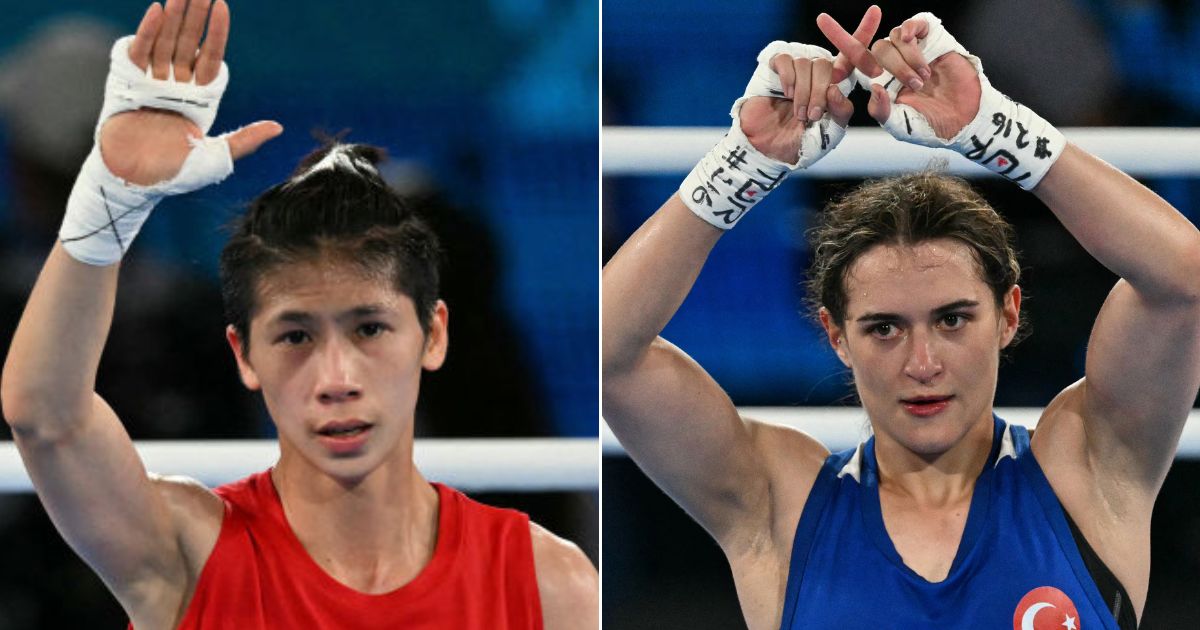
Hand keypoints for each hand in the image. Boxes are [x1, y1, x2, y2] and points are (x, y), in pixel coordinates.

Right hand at [99, 0, 280, 185]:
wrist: (135, 182)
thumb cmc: (176, 174)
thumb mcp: (219, 157)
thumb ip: (246, 139)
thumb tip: (278, 127)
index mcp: (200, 98)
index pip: (211, 58)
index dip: (216, 33)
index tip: (222, 6)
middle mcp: (177, 86)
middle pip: (187, 43)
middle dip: (194, 16)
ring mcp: (152, 82)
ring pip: (165, 42)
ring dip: (173, 18)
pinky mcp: (128, 84)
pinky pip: (140, 51)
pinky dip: (148, 31)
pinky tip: (157, 9)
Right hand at [738, 6, 880, 162]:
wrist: (768, 149)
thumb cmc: (801, 143)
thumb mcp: (830, 132)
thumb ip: (840, 112)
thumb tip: (835, 88)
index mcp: (835, 83)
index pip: (853, 55)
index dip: (864, 31)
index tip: (875, 10)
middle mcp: (817, 71)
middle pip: (828, 65)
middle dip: (821, 91)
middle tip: (812, 115)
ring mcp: (796, 67)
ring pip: (808, 65)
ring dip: (803, 93)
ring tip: (798, 113)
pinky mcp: (776, 66)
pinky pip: (787, 61)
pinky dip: (788, 79)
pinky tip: (785, 93)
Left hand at [818, 13, 980, 139]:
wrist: (965, 117)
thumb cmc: (931, 125)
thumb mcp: (900, 125)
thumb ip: (882, 111)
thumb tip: (872, 87)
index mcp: (878, 81)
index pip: (852, 58)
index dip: (838, 37)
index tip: (821, 19)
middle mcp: (890, 63)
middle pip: (874, 51)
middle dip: (892, 67)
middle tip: (915, 84)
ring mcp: (910, 49)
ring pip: (891, 40)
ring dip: (907, 61)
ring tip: (924, 79)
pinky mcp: (930, 39)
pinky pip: (911, 27)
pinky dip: (911, 35)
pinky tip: (919, 49)